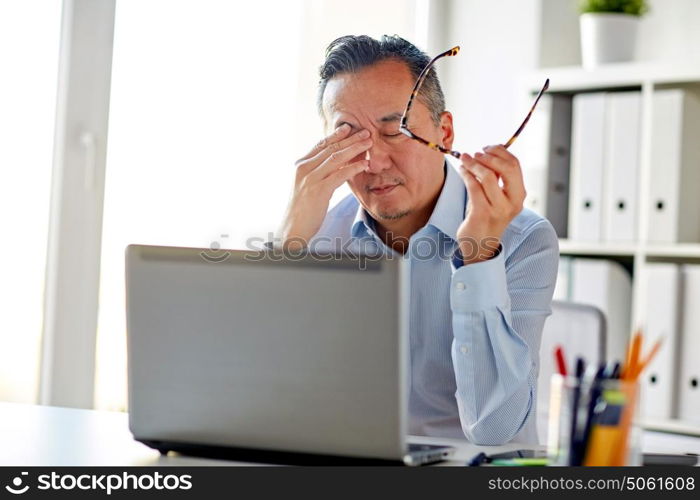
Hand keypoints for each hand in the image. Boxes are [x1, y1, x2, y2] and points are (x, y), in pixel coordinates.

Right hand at [278, 124, 371, 250]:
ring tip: (369, 143)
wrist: (293, 228)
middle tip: (365, 132)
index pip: (320, 145)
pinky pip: (339, 175)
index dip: (335, 135)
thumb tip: (338, 163)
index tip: (348, 127)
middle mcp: (304, 168)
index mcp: (301, 165)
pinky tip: (365, 164)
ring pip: (336, 158)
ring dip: (354, 149)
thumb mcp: (308, 186)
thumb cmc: (303, 209)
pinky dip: (353, 168)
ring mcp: (311, 179)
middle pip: (330, 148)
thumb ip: (320, 172)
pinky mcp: (319, 190)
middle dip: (349, 139)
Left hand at [455, 145, 525, 264]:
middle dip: (489, 156)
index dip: (501, 152)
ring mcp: (498, 209)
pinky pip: (473, 186)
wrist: (480, 245)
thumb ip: (497, 178)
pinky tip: (462, 170)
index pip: (515, 166)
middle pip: (506, 168)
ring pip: (487, 176)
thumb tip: (489, 153)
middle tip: (476, 153)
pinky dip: (466, 174)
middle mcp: (512, 202)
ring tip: (465, 159)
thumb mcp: (497, 196)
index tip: (488, 148)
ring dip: (473, 164)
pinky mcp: (481, 213)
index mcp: (519, 195)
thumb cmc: (487, 216)